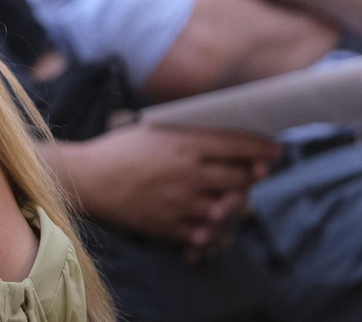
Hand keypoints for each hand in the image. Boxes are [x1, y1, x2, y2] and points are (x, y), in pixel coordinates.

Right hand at [65, 123, 279, 258]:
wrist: (87, 179)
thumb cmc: (121, 149)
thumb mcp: (156, 128)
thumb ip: (191, 133)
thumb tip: (226, 135)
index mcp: (186, 143)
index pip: (239, 144)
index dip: (263, 147)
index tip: (274, 150)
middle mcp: (190, 174)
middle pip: (242, 178)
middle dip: (253, 175)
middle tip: (254, 172)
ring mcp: (182, 203)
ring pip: (230, 208)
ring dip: (236, 203)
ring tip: (230, 196)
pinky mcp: (171, 226)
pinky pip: (207, 233)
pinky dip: (213, 228)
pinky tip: (209, 219)